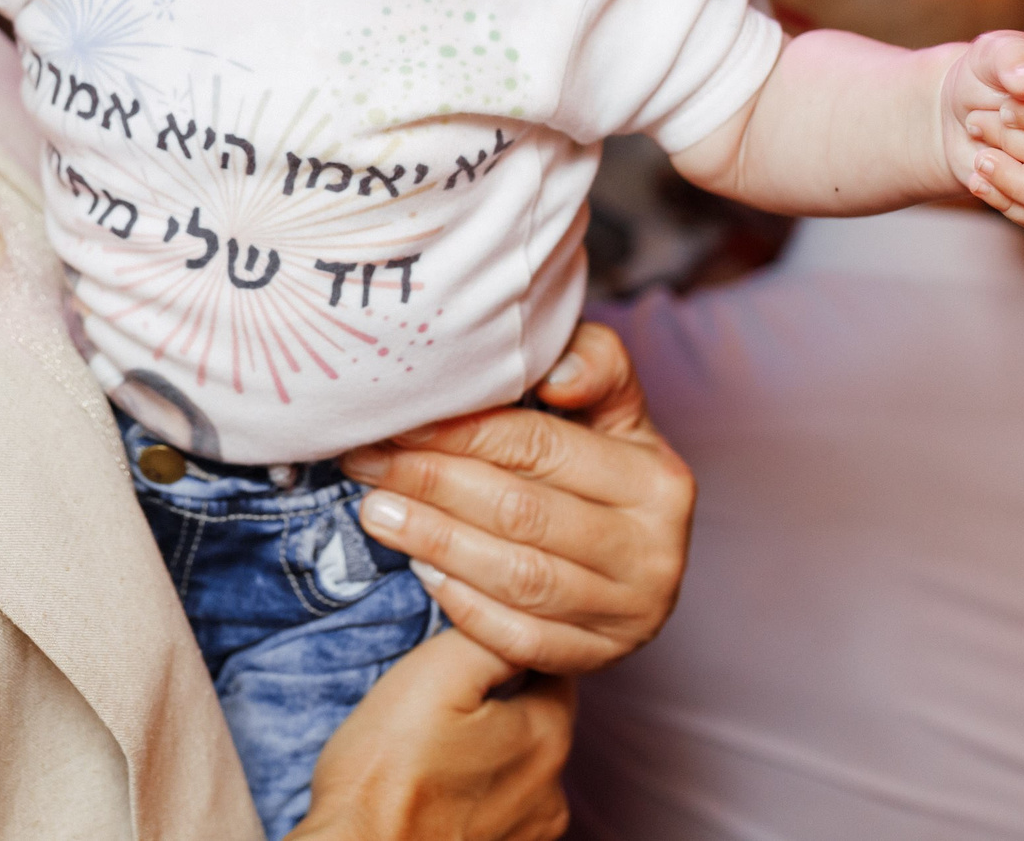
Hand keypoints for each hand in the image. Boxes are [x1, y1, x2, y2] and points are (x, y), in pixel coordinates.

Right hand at [291, 630, 573, 840]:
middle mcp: (554, 789)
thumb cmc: (388, 773)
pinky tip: (438, 781)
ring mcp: (531, 832)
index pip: (552, 663)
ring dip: (490, 745)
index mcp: (548, 735)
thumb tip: (521, 607)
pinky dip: (477, 788)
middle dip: (500, 695)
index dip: (510, 641)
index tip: (469, 639)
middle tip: (443, 687)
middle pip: (537, 714)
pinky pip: (499, 804)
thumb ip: (489, 635)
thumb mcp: (433, 675)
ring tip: (435, 738)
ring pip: (518, 762)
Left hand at [340, 323, 693, 674]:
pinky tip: (421, 570)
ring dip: (434, 541)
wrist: (637, 557)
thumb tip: (558, 374)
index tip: (399, 419)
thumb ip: (593, 363)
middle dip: (431, 483)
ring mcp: (629, 614)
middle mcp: (654, 552)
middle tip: (365, 461)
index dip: (462, 431)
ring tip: (376, 510)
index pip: (542, 448)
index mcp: (658, 479)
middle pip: (521, 513)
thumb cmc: (604, 466)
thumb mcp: (612, 407)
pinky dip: (464, 605)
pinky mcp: (598, 659)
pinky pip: (518, 638)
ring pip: (516, 578)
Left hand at [940, 30, 1023, 230]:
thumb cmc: (984, 78)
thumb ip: (1011, 56)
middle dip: (1008, 140)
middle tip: (977, 122)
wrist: (960, 114)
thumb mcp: (990, 52)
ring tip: (979, 161)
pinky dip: (1008, 205)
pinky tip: (979, 182)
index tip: (1004, 105)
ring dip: (1011, 180)